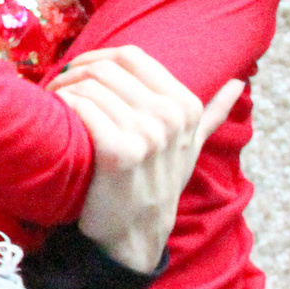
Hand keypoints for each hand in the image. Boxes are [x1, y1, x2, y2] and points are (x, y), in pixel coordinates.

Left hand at [51, 47, 243, 271]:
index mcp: (186, 106)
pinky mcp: (119, 152)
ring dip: (61, 90)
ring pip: (89, 85)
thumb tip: (237, 82)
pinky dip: (62, 107)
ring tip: (52, 104)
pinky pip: (82, 108)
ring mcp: (147, 134)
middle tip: (57, 88)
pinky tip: (56, 118)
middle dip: (72, 73)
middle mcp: (170, 116)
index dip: (95, 57)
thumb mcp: (192, 146)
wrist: (136, 232)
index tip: (77, 72)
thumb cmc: (158, 183)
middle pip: (105, 68)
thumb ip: (213, 113)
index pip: (130, 56)